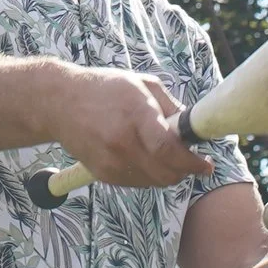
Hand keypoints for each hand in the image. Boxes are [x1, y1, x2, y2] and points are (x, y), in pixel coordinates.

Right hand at [49, 64, 214, 187]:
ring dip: (168, 173)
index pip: (169, 150)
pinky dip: (148, 175)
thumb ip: (171, 106)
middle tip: (192, 161)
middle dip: (185, 171)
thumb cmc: (105, 89)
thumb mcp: (142, 84)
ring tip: (165, 154)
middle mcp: (122, 142)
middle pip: (166, 173)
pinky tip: (144, 157)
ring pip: (154, 182)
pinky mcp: (103, 174)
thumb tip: (193, 128)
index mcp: (136, 114)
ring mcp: (111, 161)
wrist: (60, 103)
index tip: (207, 164)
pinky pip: (138, 183)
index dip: (192, 162)